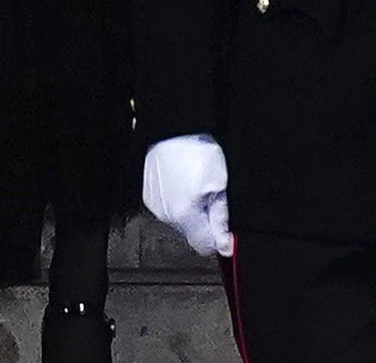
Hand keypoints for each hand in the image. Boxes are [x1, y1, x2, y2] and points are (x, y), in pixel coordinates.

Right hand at [144, 134, 232, 257]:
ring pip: (180, 219)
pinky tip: (183, 180)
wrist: (173, 129)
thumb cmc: (195, 150)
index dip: (218, 238)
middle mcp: (166, 215)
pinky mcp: (150, 195)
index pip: (204, 247)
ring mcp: (155, 205)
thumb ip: (221, 218)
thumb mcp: (219, 184)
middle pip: (192, 232)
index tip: (224, 225)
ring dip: (191, 208)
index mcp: (184, 215)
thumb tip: (225, 245)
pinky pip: (168, 207)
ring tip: (196, 183)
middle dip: (204, 218)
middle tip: (211, 193)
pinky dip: (178, 198)